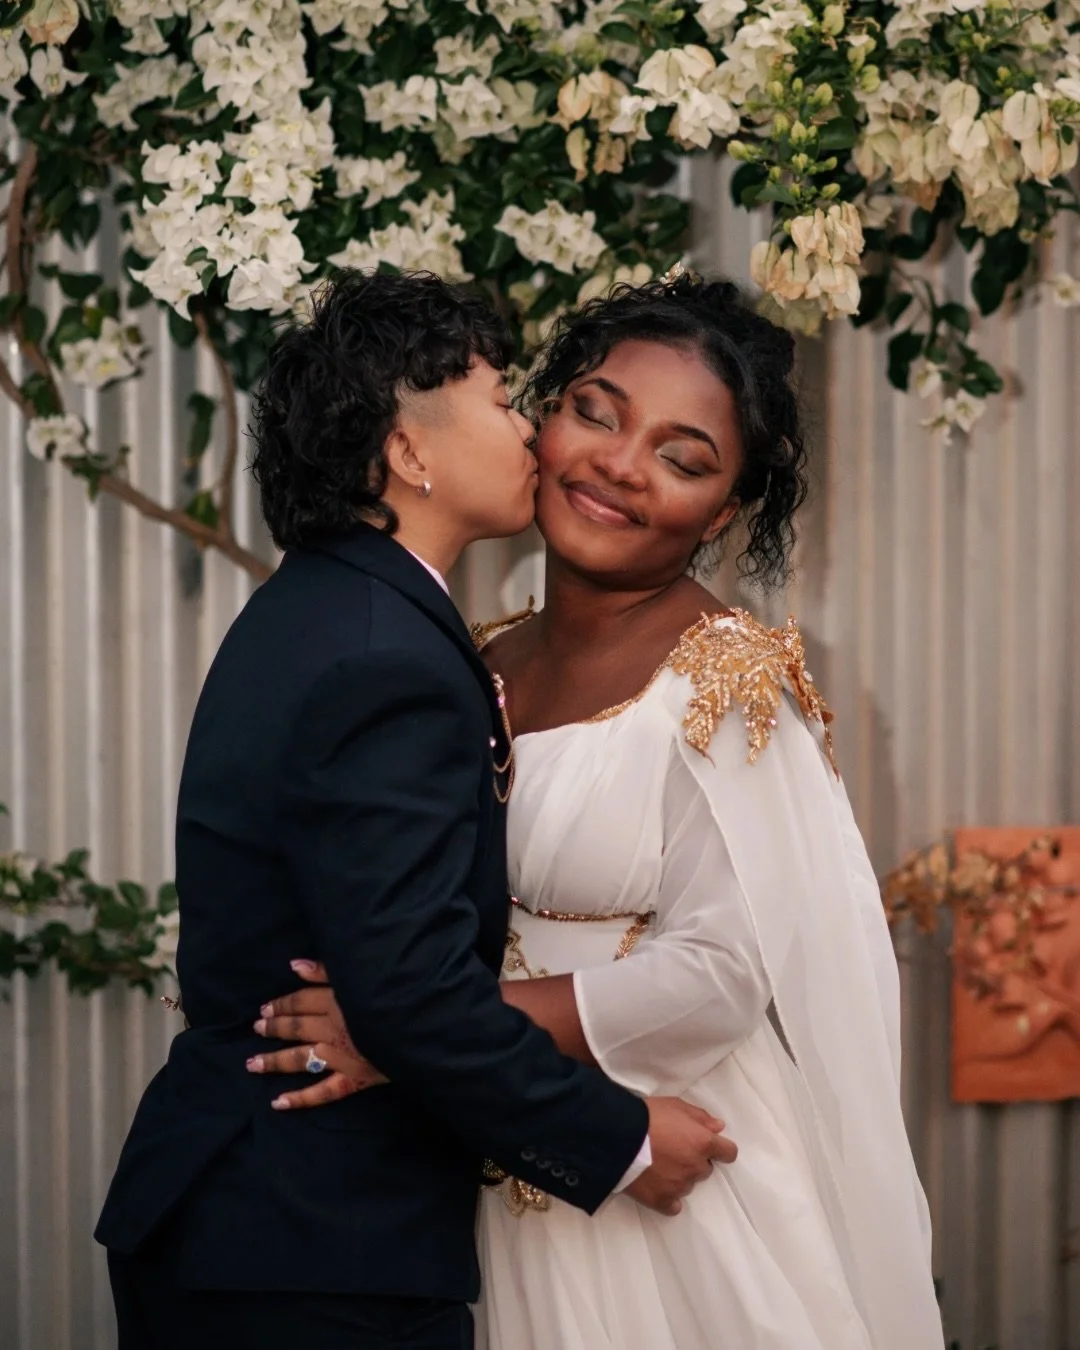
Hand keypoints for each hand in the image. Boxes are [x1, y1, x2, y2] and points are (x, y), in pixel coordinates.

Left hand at [248, 960, 386, 1109]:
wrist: (422, 1029)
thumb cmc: (394, 998)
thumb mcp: (362, 977)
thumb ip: (328, 970)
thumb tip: (294, 965)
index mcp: (336, 1003)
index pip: (301, 1002)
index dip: (282, 1004)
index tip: (265, 1007)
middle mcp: (332, 1030)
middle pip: (297, 1028)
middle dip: (275, 1028)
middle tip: (257, 1029)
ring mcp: (341, 1058)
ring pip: (301, 1059)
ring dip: (275, 1061)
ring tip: (253, 1063)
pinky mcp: (353, 1079)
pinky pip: (323, 1092)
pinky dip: (300, 1099)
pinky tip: (277, 1102)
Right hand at [626, 1097, 736, 1216]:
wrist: (618, 1137)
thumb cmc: (648, 1116)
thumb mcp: (675, 1105)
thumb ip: (700, 1117)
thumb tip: (719, 1128)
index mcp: (703, 1143)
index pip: (728, 1153)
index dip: (721, 1149)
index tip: (711, 1147)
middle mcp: (696, 1167)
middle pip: (705, 1169)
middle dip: (694, 1160)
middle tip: (674, 1150)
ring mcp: (681, 1186)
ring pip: (689, 1184)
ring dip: (680, 1176)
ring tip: (659, 1164)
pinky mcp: (663, 1200)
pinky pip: (674, 1205)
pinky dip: (669, 1197)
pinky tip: (658, 1185)